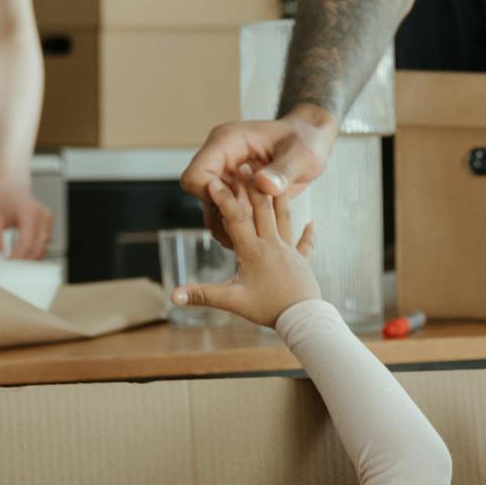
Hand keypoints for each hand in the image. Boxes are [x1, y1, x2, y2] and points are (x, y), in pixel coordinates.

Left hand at [0, 162, 53, 258]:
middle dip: (22, 262)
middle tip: (6, 270)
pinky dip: (32, 252)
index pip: (26, 245)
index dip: (15, 260)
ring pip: (41, 249)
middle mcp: (43, 217)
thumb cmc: (0, 192)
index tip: (4, 267)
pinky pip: (42, 244)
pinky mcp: (47, 225)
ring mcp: (48, 221)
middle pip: (36, 250)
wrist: (8, 178)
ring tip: (11, 264)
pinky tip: (18, 256)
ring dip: (28, 259)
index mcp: (30, 213)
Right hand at [173, 178, 318, 327]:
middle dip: (250, 187)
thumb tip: (173, 295)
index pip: (235, 218)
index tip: (211, 180)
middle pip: (261, 210)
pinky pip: (304, 244)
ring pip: (283, 219)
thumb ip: (202, 295)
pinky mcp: (302, 262)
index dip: (223, 199)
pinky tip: (312, 224)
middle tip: (243, 165)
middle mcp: (272, 245)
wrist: (304, 318)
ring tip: (272, 181)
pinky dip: (308, 234)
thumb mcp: (233, 302)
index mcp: (253, 251)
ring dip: (277, 200)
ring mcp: (289, 252)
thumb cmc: (269, 310)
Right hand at [181, 106, 337, 247]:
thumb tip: (264, 185)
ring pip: (211, 211)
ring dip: (230, 227)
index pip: (196, 174)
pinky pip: (226, 216)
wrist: (312, 143)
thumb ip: (283, 171)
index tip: (239, 206)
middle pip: (200, 197)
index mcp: (227, 142)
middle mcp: (221, 160)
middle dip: (223, 216)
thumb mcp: (302, 155)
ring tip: (258, 237)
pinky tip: (260, 235)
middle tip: (253, 229)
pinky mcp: (235, 192)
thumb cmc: (307, 141)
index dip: (210, 196)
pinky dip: (240, 229)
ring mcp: (226, 176)